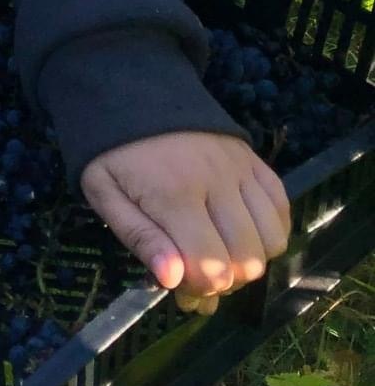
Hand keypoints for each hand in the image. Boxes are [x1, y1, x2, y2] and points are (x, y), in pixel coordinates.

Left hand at [79, 131, 291, 315]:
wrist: (136, 95)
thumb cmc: (115, 152)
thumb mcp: (104, 192)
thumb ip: (139, 237)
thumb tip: (173, 280)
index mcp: (174, 193)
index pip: (210, 268)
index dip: (198, 290)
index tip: (179, 288)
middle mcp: (217, 182)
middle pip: (247, 260)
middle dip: (225, 281)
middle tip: (197, 273)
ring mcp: (242, 170)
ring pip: (272, 241)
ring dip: (249, 261)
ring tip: (219, 253)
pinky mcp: (256, 161)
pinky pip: (282, 210)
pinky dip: (269, 233)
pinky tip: (241, 232)